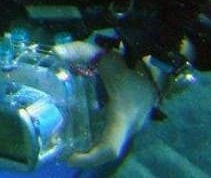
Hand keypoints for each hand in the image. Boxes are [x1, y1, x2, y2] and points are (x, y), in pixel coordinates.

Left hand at [52, 40, 156, 167]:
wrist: (154, 65)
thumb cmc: (128, 63)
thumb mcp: (102, 56)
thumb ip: (79, 51)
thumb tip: (56, 52)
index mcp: (123, 115)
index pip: (110, 147)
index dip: (90, 158)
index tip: (69, 159)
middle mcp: (129, 127)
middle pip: (107, 151)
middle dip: (85, 157)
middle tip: (61, 153)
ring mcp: (131, 127)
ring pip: (110, 146)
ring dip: (90, 151)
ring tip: (65, 147)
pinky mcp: (128, 124)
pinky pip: (113, 138)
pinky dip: (96, 141)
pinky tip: (78, 135)